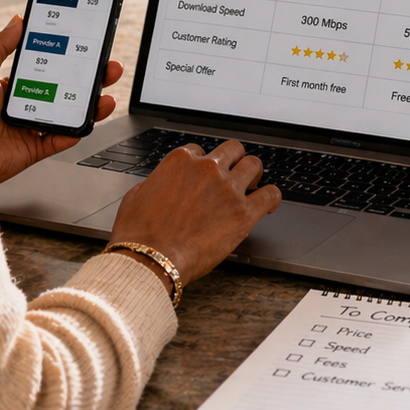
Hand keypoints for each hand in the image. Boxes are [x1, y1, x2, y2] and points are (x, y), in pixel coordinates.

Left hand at [0, 14, 122, 185]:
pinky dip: (76, 131)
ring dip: (91, 105)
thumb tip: (18, 21)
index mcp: (10, 85)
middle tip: (108, 68)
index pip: (48, 69)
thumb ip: (0, 45)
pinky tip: (88, 120)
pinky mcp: (32, 150)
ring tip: (106, 95)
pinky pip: (60, 140)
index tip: (87, 49)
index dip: (69, 60)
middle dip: (90, 80)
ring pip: (68, 115)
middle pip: (64, 91)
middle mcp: (23, 105)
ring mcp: (29, 128)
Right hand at [107, 140, 280, 293]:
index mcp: (180, 161)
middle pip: (233, 150)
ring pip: (254, 165)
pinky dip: (272, 197)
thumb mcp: (136, 196)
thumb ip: (155, 183)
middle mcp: (207, 168)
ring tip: (253, 186)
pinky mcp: (244, 213)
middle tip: (234, 174)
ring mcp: (228, 189)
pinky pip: (270, 195)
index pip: (200, 151)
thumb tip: (159, 185)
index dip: (203, 164)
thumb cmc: (139, 233)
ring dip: (254, 174)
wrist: (151, 259)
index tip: (204, 176)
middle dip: (234, 161)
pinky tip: (269, 203)